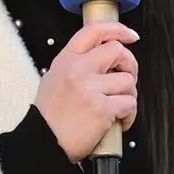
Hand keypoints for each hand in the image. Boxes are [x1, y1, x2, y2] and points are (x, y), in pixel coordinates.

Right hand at [36, 20, 138, 160]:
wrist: (43, 143)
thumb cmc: (49, 117)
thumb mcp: (54, 79)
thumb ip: (76, 65)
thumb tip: (104, 59)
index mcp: (66, 60)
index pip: (94, 31)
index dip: (118, 29)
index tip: (130, 35)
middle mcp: (77, 69)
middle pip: (118, 52)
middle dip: (130, 65)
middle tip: (128, 78)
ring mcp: (90, 88)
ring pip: (127, 81)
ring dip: (129, 95)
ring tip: (118, 107)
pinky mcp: (101, 108)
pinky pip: (129, 104)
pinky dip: (129, 115)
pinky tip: (119, 122)